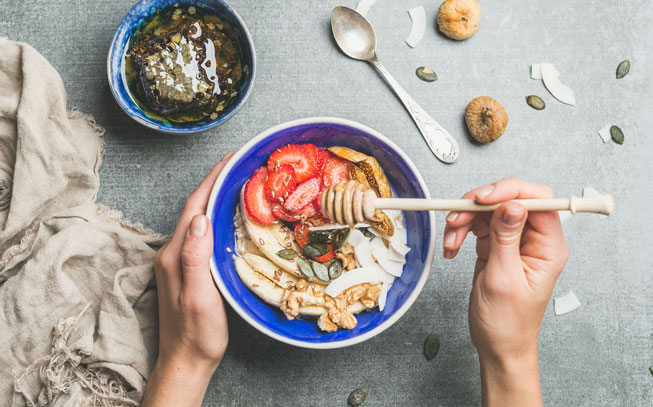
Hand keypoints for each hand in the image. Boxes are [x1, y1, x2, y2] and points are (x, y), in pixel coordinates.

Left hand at [143, 152, 233, 406]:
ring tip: (237, 184)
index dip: (211, 181)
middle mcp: (171, 253)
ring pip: (196, 220)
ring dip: (214, 199)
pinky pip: (200, 234)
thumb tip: (200, 219)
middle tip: (239, 167)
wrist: (185, 362)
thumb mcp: (200, 298)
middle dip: (214, 183)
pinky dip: (214, 218)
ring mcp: (176, 261)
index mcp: (174, 255)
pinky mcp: (184, 269)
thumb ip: (196, 258)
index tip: (229, 160)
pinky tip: (228, 218)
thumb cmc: (197, 335)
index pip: (194, 207)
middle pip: (193, 209)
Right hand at [443, 178, 568, 406]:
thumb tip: (512, 204)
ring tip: (451, 240)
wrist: (498, 345)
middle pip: (509, 200)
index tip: (482, 198)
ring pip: (489, 211)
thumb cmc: (508, 323)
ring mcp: (515, 242)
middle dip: (479, 206)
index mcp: (548, 247)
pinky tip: (453, 248)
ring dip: (465, 221)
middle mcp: (535, 240)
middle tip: (457, 216)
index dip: (510, 191)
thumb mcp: (504, 279)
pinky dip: (461, 233)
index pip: (537, 200)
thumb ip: (506, 237)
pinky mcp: (498, 246)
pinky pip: (477, 226)